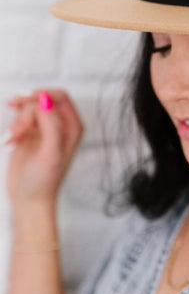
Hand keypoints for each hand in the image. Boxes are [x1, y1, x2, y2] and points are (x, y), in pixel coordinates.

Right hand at [4, 89, 84, 205]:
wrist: (28, 199)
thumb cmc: (44, 181)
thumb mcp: (51, 152)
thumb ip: (51, 124)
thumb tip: (44, 100)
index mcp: (72, 127)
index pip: (60, 96)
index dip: (43, 95)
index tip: (27, 101)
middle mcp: (61, 125)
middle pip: (40, 101)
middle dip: (26, 113)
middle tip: (19, 131)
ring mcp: (44, 128)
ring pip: (27, 109)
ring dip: (17, 123)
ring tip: (14, 140)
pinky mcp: (29, 134)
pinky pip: (19, 119)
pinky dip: (12, 129)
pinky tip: (10, 142)